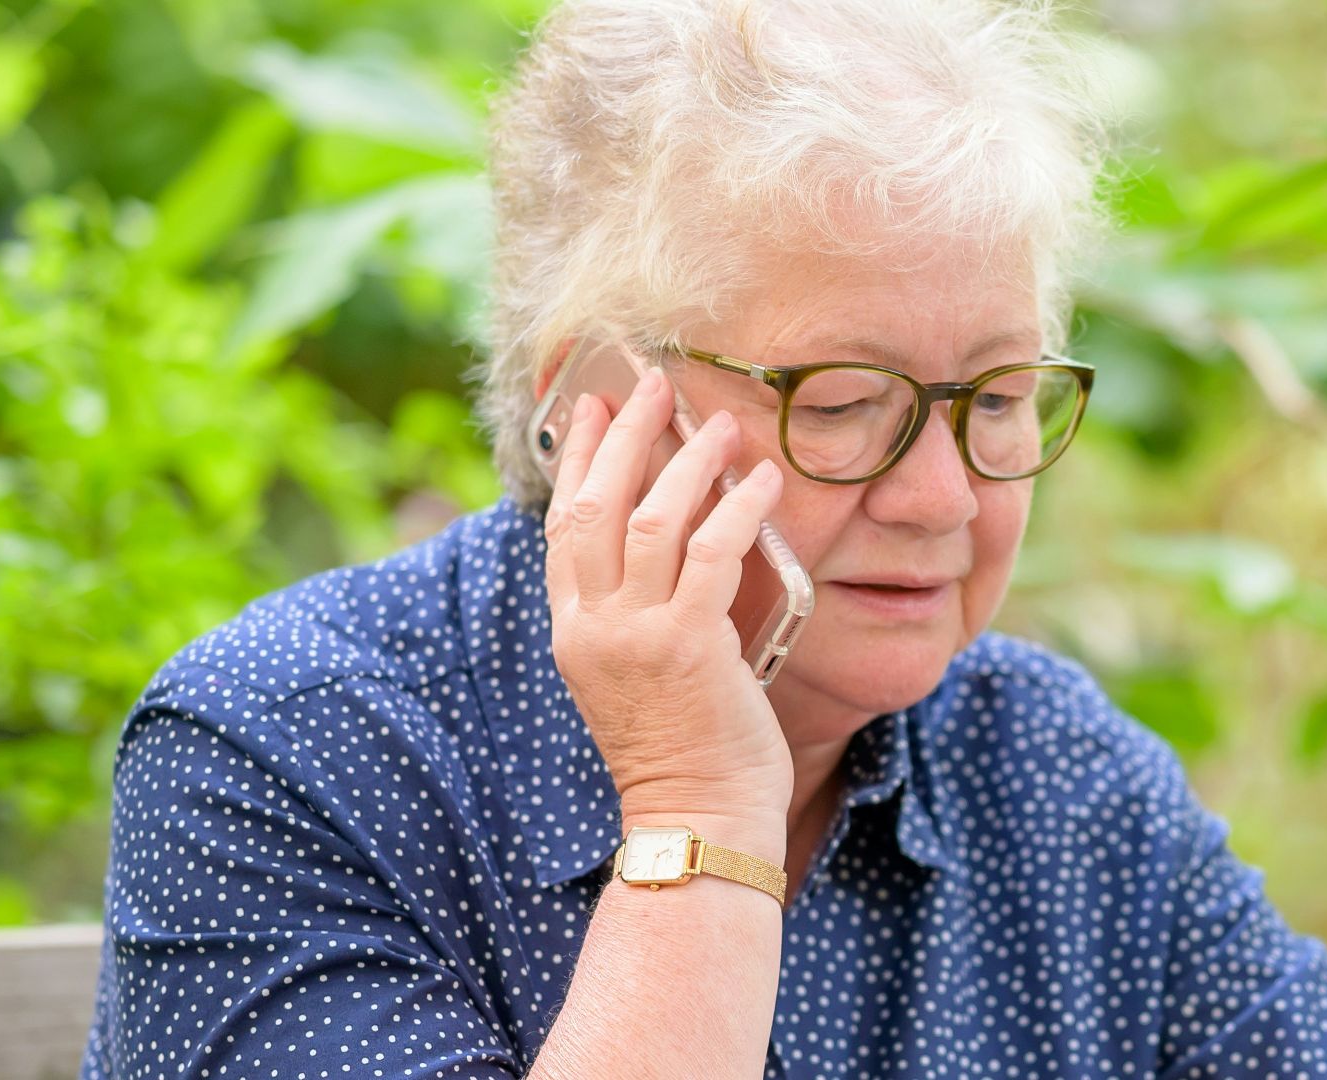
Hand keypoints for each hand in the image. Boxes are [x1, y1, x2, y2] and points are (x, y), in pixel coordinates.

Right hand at [542, 359, 793, 821]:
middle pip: (595, 503)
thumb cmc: (683, 748)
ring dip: (687, 461)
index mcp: (574, 632)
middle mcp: (593, 627)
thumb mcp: (635, 673)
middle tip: (652, 383)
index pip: (563, 525)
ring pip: (652, 518)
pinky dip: (739, 507)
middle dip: (624, 434)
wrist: (698, 818)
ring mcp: (636, 635)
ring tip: (719, 423)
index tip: (596, 404)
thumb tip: (669, 538)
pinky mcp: (688, 645)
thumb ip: (635, 611)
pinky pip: (713, 553)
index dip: (580, 458)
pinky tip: (763, 479)